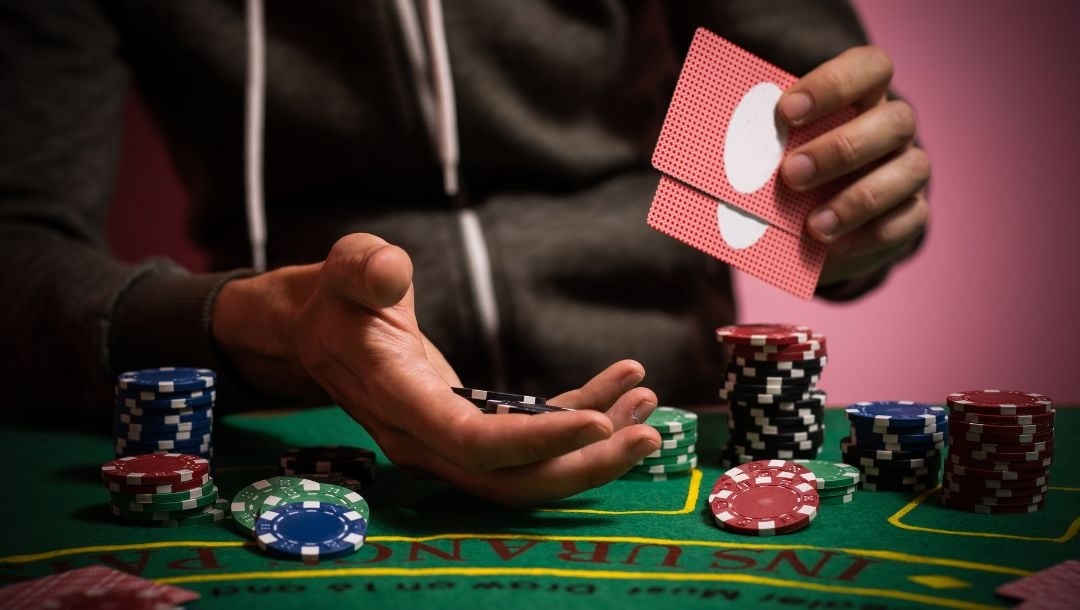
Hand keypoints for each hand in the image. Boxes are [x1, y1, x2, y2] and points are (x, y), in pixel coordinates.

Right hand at [212, 233, 660, 505]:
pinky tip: (617, 389)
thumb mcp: (343, 269)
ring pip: (529, 471)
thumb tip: (388, 271)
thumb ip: (363, 268)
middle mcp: (426, 440)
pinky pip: (530, 439)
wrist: (317, 332)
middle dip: (585, 466)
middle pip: (513, 480)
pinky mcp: (468, 430)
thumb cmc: (336, 299)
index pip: (474, 443)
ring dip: (593, 449)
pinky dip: (576, 417)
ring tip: (646, 406)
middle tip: (649, 433)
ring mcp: (448, 443)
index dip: (538, 441)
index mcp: (399, 402)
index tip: (599, 421)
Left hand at [777, 46, 930, 285]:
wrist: (809, 235)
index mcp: (862, 97)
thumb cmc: (785, 179)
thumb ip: (758, 147)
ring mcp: (908, 170)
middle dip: (841, 149)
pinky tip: (836, 244)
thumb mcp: (769, 158)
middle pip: (895, 120)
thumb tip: (716, 154)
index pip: (870, 67)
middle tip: (791, 175)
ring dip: (859, 199)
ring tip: (813, 225)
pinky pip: (911, 218)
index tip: (786, 111)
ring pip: (913, 169)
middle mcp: (892, 128)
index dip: (833, 83)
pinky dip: (873, 233)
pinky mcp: (912, 213)